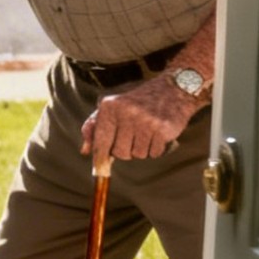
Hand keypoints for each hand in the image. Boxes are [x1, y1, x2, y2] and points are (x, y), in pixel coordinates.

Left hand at [82, 76, 202, 162]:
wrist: (173, 89)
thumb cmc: (136, 101)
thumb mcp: (112, 106)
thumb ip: (95, 126)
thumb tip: (85, 151)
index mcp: (110, 107)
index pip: (100, 141)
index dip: (99, 158)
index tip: (99, 170)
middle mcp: (126, 113)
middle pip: (119, 153)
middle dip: (125, 151)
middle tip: (132, 138)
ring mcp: (146, 121)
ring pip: (137, 155)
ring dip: (141, 149)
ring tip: (146, 132)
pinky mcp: (163, 129)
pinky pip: (154, 153)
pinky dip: (155, 149)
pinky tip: (157, 134)